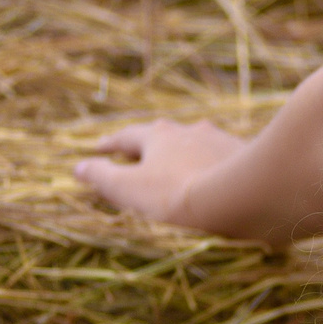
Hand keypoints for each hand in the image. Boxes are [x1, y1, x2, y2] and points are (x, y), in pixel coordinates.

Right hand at [75, 119, 247, 231]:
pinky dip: (209, 166)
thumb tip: (79, 167)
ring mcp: (219, 140)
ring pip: (193, 145)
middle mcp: (189, 129)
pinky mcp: (243, 155)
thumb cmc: (175, 192)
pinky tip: (212, 176)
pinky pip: (219, 159)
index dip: (109, 145)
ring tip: (174, 169)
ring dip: (181, 155)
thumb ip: (102, 177)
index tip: (98, 150)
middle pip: (162, 137)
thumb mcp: (128, 188)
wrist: (238, 194)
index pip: (126, 137)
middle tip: (135, 158)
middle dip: (147, 148)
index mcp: (158, 135)